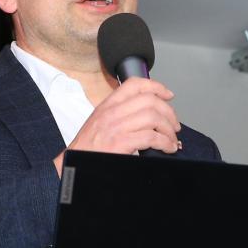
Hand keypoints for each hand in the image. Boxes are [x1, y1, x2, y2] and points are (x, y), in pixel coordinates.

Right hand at [53, 78, 180, 174]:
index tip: (168, 95)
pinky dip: (165, 143)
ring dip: (168, 130)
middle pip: (150, 101)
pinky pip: (151, 137)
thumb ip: (120, 113)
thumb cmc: (88, 147)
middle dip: (169, 113)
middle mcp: (112, 112)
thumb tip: (147, 114)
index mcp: (107, 104)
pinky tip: (167, 148)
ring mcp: (116, 127)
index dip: (156, 86)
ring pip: (153, 118)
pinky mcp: (120, 143)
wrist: (74, 163)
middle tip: (174, 125)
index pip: (135, 84)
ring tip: (171, 140)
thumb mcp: (100, 121)